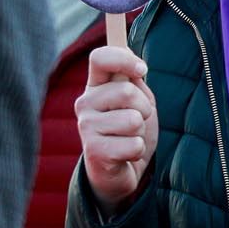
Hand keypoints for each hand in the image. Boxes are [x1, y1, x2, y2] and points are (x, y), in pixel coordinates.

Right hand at [76, 46, 157, 211]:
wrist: (121, 169)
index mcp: (95, 86)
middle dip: (144, 108)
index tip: (142, 70)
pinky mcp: (94, 151)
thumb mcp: (137, 101)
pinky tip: (125, 154)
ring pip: (133, 120)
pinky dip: (138, 150)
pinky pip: (134, 144)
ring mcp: (86, 127)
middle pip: (127, 91)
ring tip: (129, 138)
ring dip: (140, 132)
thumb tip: (135, 66)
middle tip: (137, 121)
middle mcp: (84, 103)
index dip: (123, 59)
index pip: (99, 58)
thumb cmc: (129, 130)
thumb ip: (134, 81)